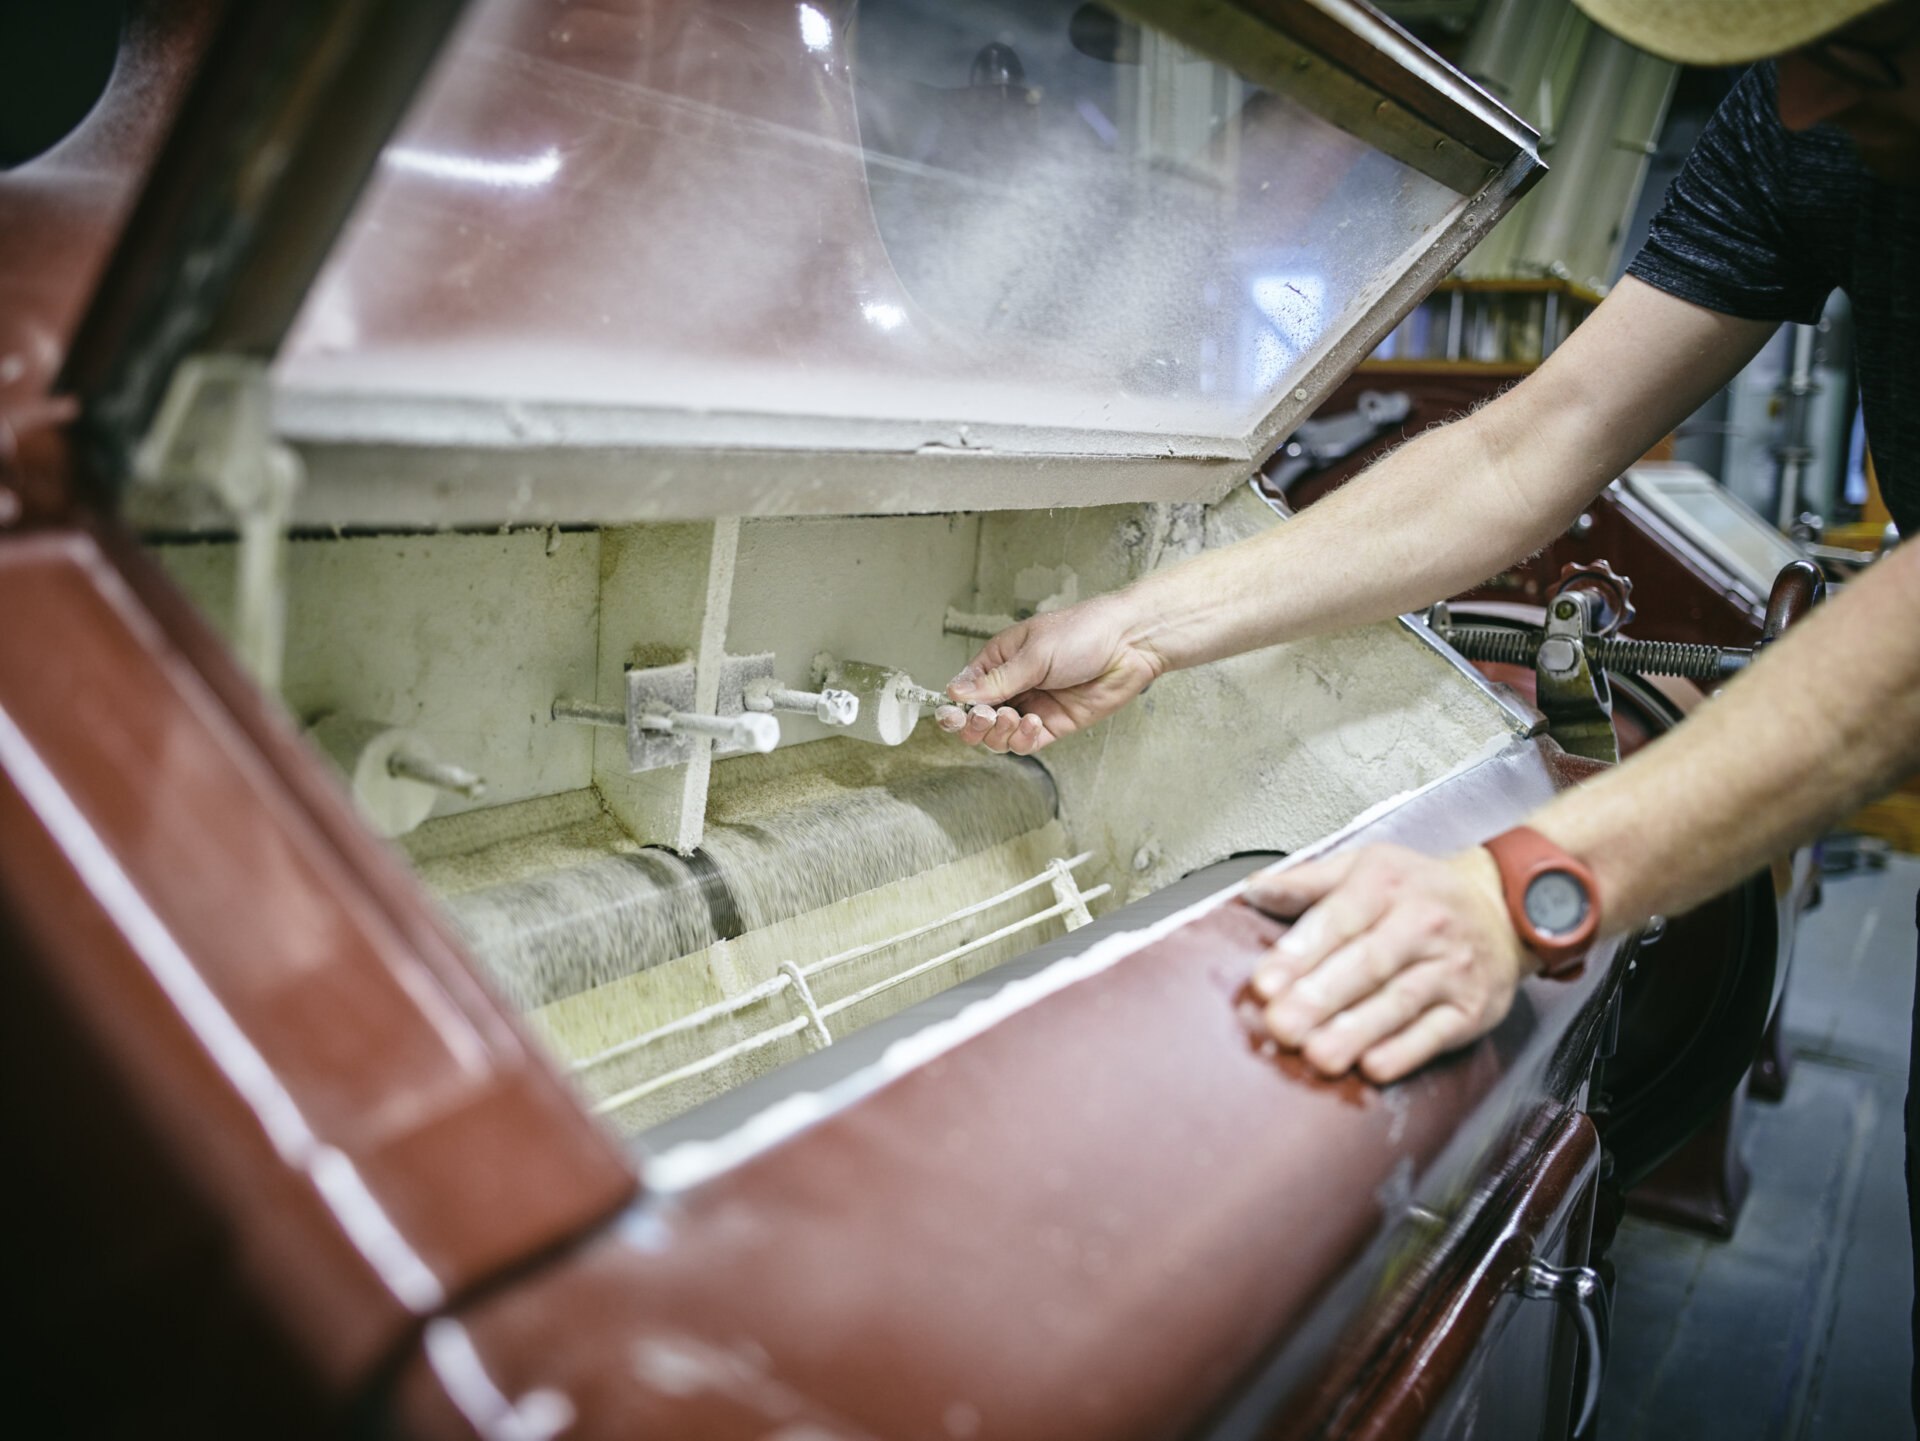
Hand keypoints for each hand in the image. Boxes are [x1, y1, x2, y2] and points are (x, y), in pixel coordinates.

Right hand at [936, 596, 1167, 753]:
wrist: (1129, 644)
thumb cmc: (1084, 632)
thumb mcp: (1033, 653)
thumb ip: (996, 681)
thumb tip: (955, 693)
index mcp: (1001, 659)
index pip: (966, 688)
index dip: (956, 705)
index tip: (952, 714)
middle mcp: (1014, 684)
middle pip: (978, 717)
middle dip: (975, 723)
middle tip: (984, 718)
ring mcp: (1033, 705)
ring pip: (999, 735)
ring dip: (999, 732)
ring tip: (1013, 718)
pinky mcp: (1053, 725)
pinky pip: (1026, 743)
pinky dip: (1023, 739)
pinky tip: (1033, 723)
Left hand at [1244, 844, 1533, 1083]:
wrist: (1503, 907)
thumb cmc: (1419, 891)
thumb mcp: (1364, 867)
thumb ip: (1307, 881)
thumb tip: (1254, 889)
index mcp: (1386, 884)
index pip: (1339, 919)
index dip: (1301, 953)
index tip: (1266, 984)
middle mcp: (1423, 924)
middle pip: (1368, 963)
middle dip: (1322, 998)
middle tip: (1283, 1025)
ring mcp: (1451, 968)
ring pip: (1400, 1001)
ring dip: (1357, 1031)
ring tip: (1318, 1054)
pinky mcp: (1472, 1008)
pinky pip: (1437, 1033)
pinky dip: (1405, 1052)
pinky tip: (1373, 1066)